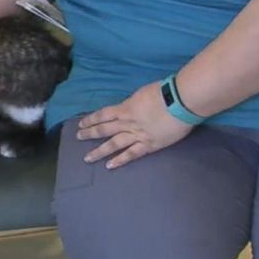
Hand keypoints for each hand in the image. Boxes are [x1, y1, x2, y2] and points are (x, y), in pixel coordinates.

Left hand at [76, 81, 193, 168]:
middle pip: (104, 129)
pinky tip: (109, 166)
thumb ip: (132, 103)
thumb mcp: (141, 94)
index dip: (91, 119)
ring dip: (99, 151)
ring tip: (88, 158)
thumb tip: (128, 108)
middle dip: (90, 133)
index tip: (81, 123)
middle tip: (78, 138)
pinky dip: (120, 160)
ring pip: (113, 144)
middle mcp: (127, 122)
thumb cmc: (164, 92)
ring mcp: (137, 135)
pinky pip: (132, 154)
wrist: (180, 101)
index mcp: (125, 108)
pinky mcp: (149, 145)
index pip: (103, 114)